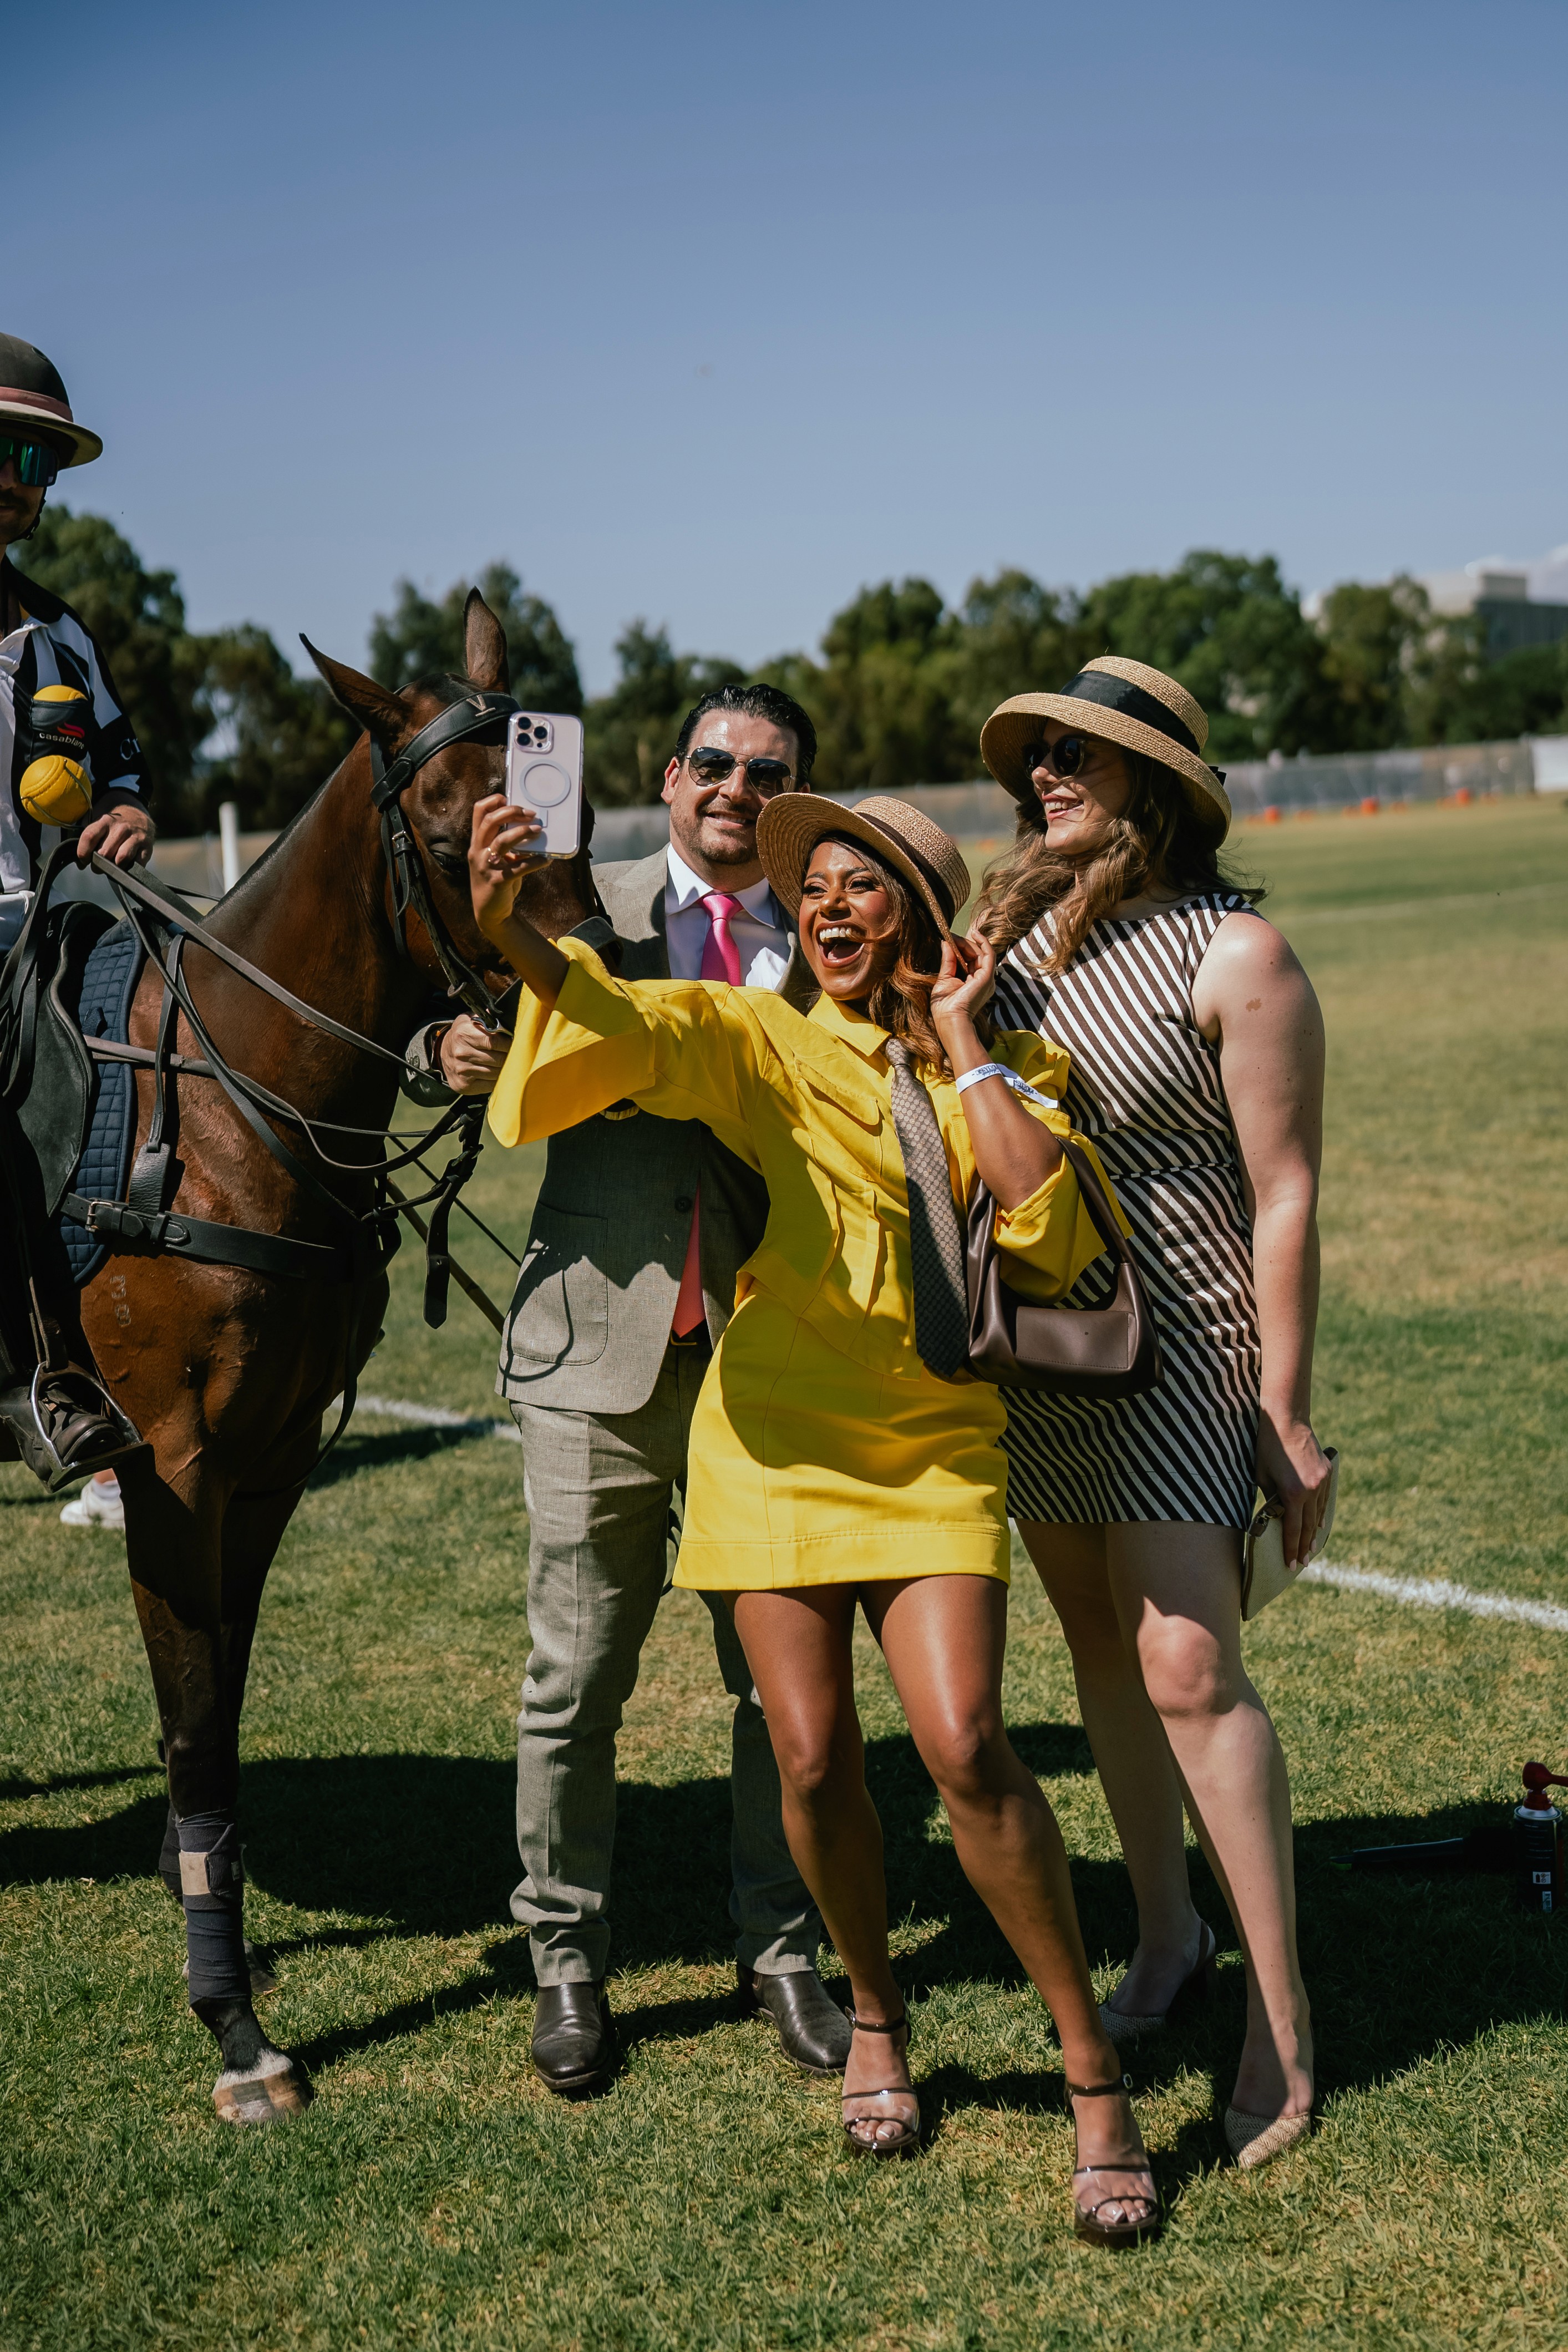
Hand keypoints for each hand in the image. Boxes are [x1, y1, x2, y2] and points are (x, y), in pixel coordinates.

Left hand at [77, 798, 154, 868]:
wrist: (138, 816)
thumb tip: (80, 864)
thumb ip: (90, 841)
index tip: (84, 861)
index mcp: (105, 821)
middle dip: (98, 865)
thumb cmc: (114, 826)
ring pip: (121, 859)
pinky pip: (136, 865)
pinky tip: (125, 866)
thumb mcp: (100, 825)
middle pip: (104, 853)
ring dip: (114, 868)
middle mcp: (121, 828)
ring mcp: (135, 837)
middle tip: (98, 866)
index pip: (89, 837)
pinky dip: (129, 869)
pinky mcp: (147, 848)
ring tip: (112, 867)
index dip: (83, 853)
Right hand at [438, 1014, 510, 1094]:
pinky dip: (497, 1079)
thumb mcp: (471, 1020)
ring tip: (508, 1063)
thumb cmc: (463, 1034)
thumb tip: (507, 1018)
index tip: (517, 1044)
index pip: (494, 1042)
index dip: (509, 1044)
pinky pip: (490, 1085)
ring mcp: (462, 1070)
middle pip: (498, 1059)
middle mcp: (461, 1053)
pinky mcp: (464, 1085)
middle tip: (516, 1055)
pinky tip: (497, 1073)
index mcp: (464, 1033)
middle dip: (510, 1057)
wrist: (443, 1051)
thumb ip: (488, 1019)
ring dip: (505, 1069)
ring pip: (496, 1073)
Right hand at [469, 793, 546, 942]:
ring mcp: (486, 866)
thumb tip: (531, 828)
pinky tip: (546, 860)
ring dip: (522, 832)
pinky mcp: (497, 882)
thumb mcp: (498, 859)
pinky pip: (519, 868)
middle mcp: (477, 852)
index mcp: (477, 843)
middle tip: (530, 813)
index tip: (508, 798)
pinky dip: (535, 862)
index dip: (492, 801)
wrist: (489, 912)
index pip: (478, 812)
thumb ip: (508, 844)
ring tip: (538, 829)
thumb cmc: (497, 880)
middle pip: (490, 821)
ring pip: (502, 841)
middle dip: (510, 812)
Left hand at [929, 928, 996, 1036]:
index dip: (960, 947)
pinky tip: (975, 933)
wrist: (950, 1020)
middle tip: (950, 936)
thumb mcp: (944, 979)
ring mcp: (986, 978)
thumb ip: (947, 961)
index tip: (948, 939)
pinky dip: (983, 942)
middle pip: (976, 954)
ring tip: (955, 937)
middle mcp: (982, 979)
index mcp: (973, 982)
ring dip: (968, 942)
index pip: (969, 959)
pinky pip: (989, 954)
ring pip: (981, 953)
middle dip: (963, 944)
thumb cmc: (945, 1006)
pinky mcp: (987, 976)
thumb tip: (946, 943)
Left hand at [1255, 1415, 1331, 1569]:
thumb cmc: (1267, 1447)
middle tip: (1303, 1563)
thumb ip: (1272, 1499)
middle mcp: (1312, 1490)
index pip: (1292, 1530)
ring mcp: (1323, 1480)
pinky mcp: (1327, 1471)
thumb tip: (1277, 1515)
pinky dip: (1321, 1512)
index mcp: (1293, 1494)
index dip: (1291, 1548)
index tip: (1291, 1564)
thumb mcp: (1262, 1476)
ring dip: (1314, 1532)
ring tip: (1311, 1548)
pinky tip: (1318, 1523)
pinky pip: (1325, 1498)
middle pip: (1308, 1526)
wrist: (1287, 1419)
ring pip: (1319, 1513)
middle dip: (1305, 1546)